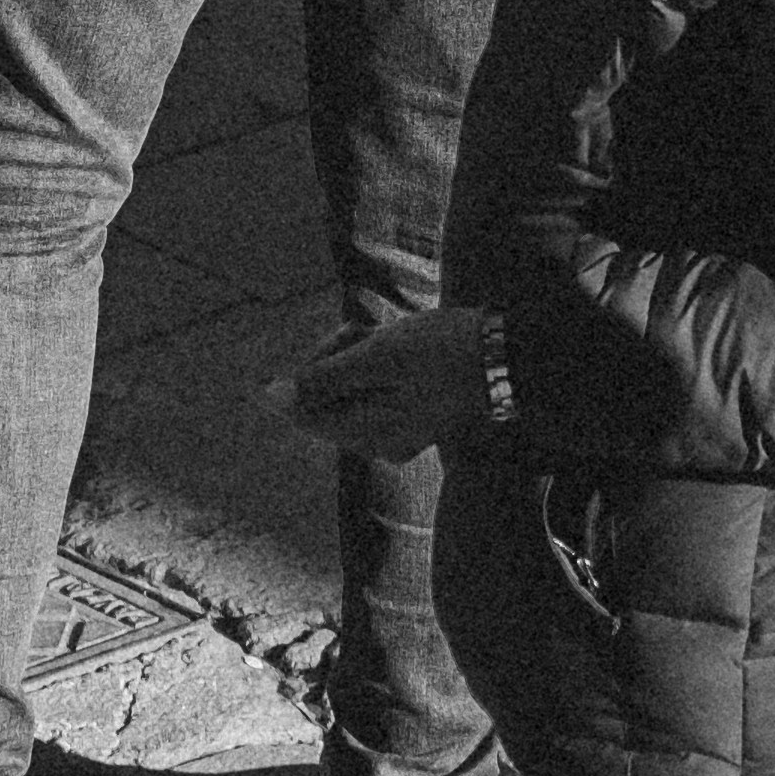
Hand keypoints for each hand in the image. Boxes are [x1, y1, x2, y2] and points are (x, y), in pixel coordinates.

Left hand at [275, 306, 499, 456]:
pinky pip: (370, 388)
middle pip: (324, 400)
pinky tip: (396, 343)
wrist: (505, 353)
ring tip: (385, 335)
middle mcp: (377, 442)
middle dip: (334, 358)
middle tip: (365, 333)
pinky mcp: (409, 414)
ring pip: (346, 389)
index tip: (336, 341)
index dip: (304, 371)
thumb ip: (323, 379)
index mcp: (367, 434)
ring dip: (354, 355)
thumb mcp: (378, 357)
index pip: (302, 410)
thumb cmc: (443, 352)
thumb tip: (269, 397)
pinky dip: (374, 362)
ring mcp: (394, 431)